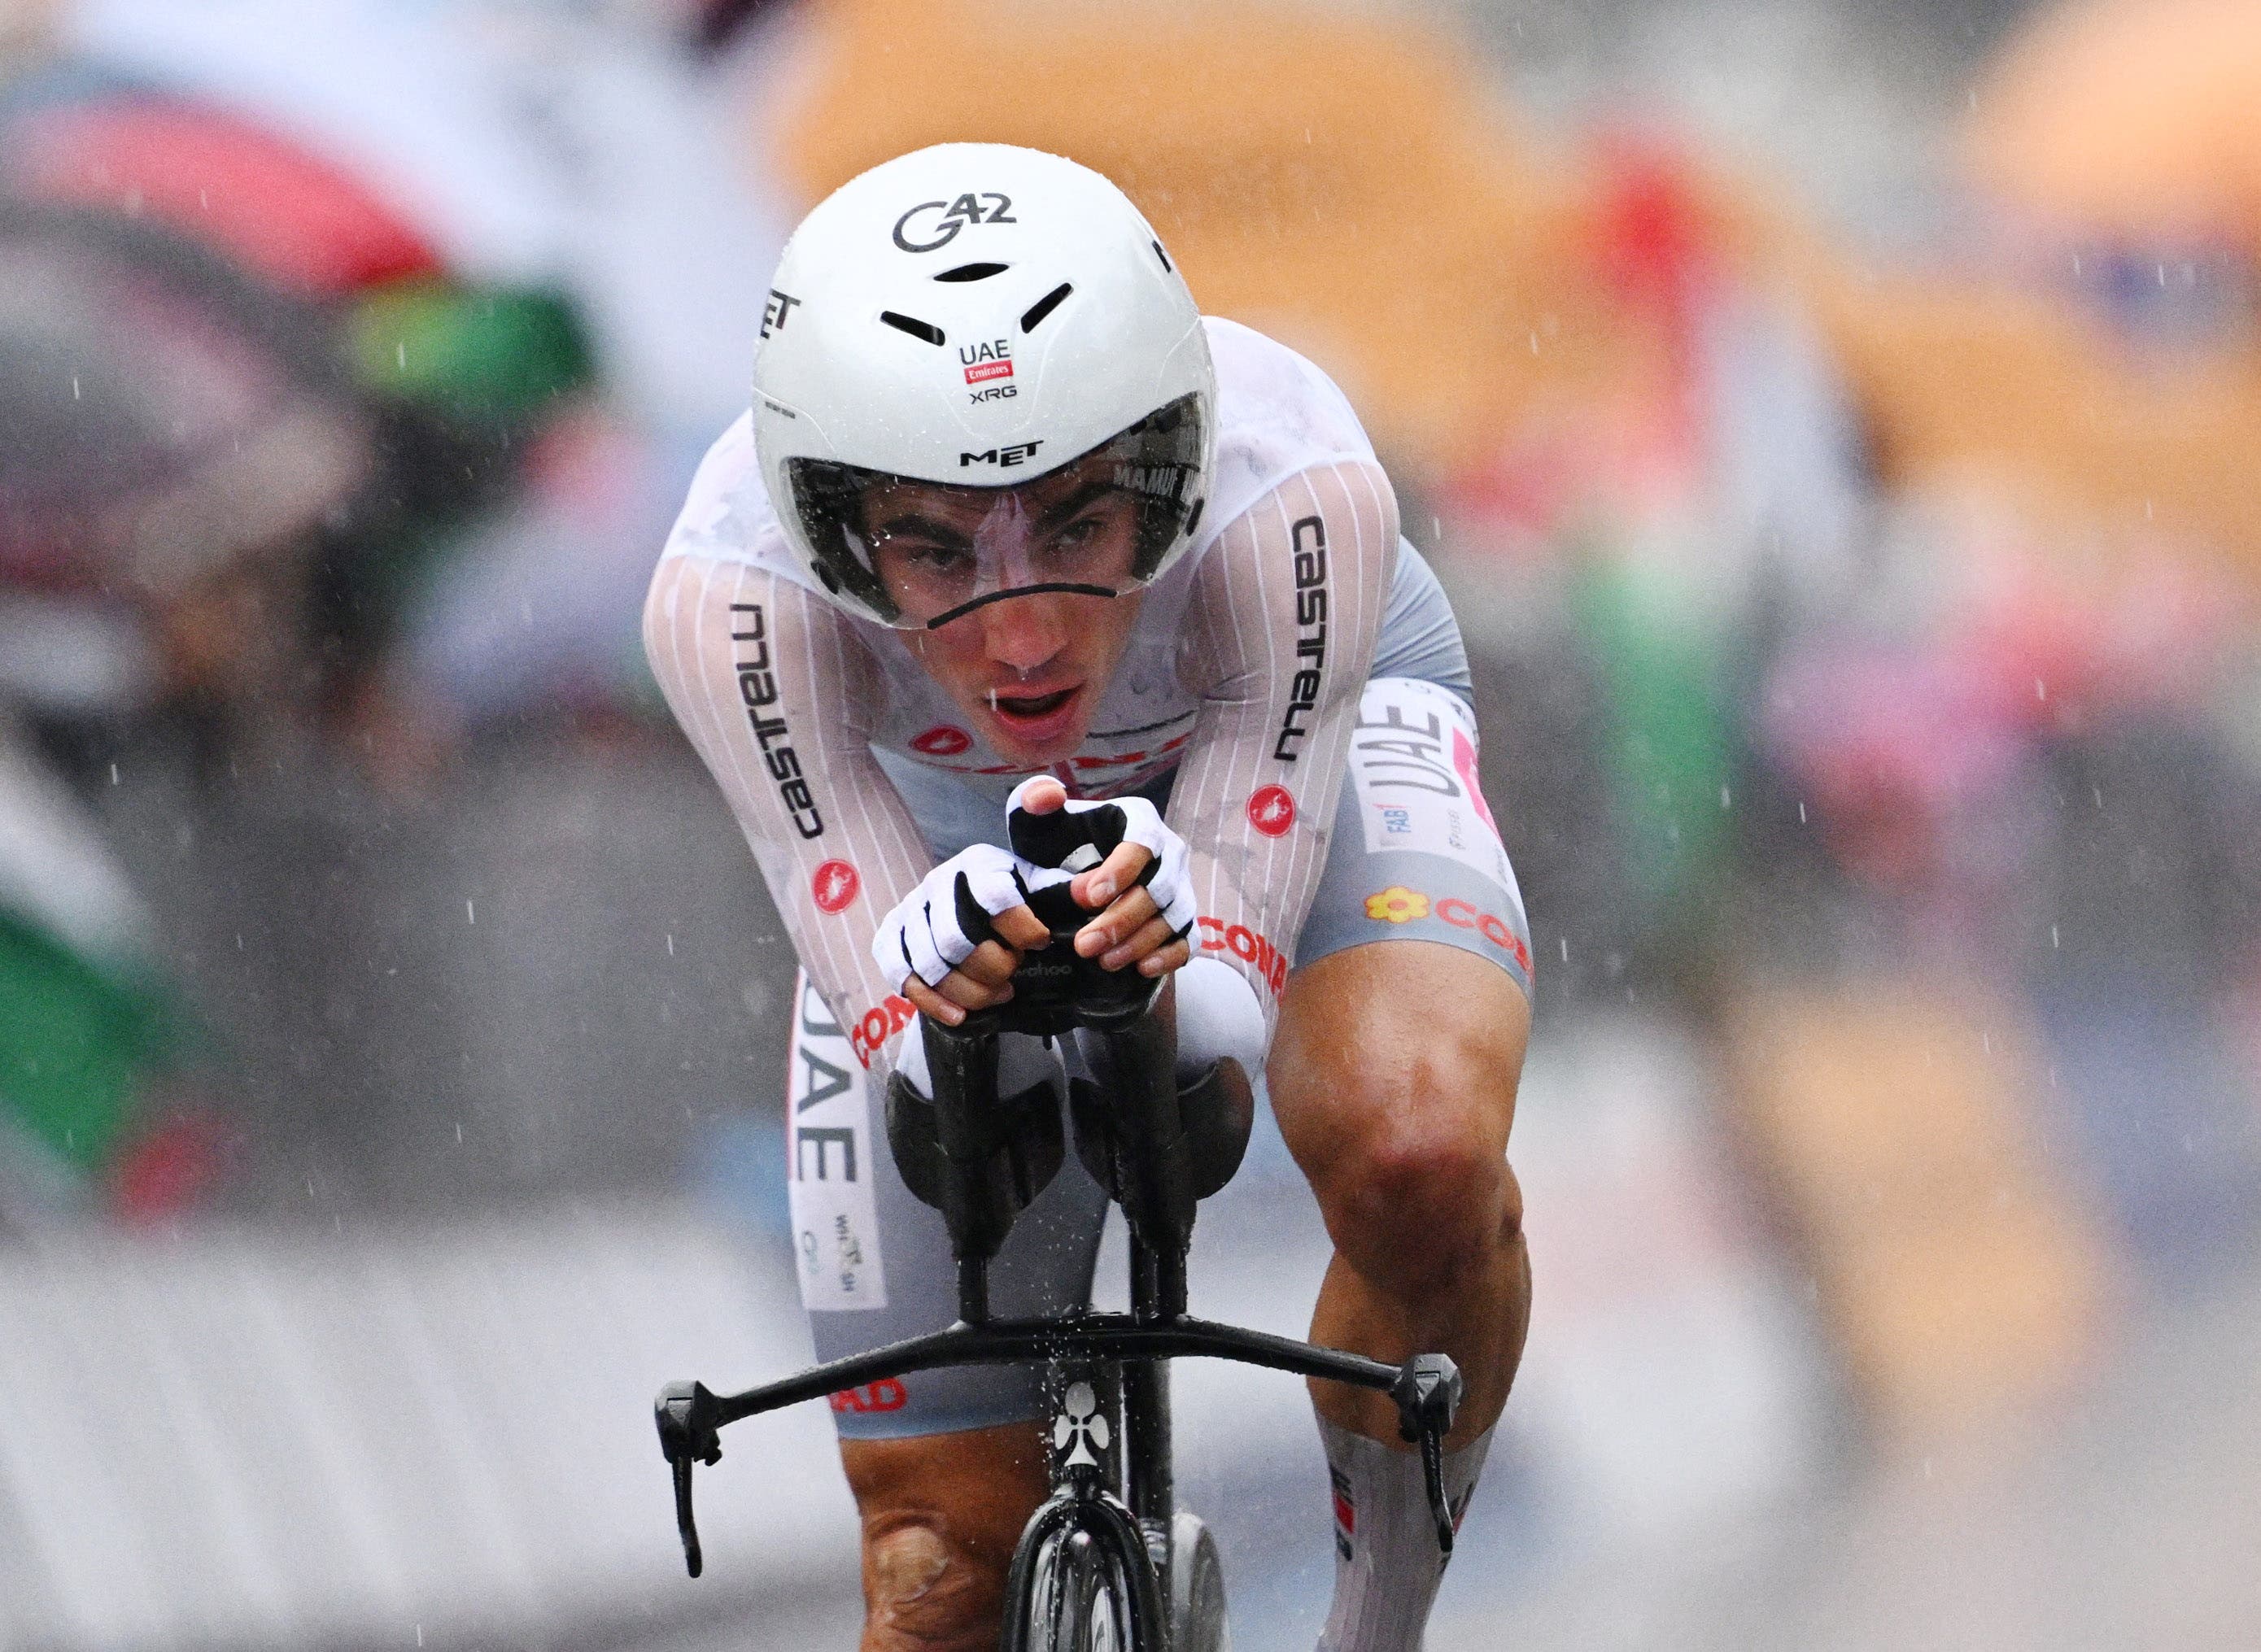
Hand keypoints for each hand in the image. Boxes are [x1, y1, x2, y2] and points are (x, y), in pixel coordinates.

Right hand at [871, 845, 1056, 1026]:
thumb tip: (1092, 894)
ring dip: (970, 991)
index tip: (1039, 944)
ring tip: (999, 994)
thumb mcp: (1040, 887)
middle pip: (957, 939)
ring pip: (931, 965)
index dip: (1021, 929)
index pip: (995, 897)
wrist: (966, 901)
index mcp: (978, 864)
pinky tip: (961, 1016)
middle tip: (1014, 975)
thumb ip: (1066, 891)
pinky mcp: (890, 938)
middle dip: (993, 968)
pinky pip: (903, 977)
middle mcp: (937, 883)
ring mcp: (910, 911)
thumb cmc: (1012, 897)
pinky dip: (933, 1002)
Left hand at [1008, 778, 1194, 978]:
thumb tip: (1049, 796)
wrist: (1073, 881)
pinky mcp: (1183, 920)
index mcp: (1138, 821)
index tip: (1089, 897)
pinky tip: (1142, 968)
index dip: (1120, 871)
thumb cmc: (1057, 847)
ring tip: (1103, 961)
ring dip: (1139, 942)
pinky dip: (1169, 955)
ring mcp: (1179, 888)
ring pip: (1173, 917)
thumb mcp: (1038, 823)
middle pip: (1158, 887)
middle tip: (1084, 945)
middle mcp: (1168, 853)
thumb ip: (1034, 802)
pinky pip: (1189, 940)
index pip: (1142, 843)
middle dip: (1122, 918)